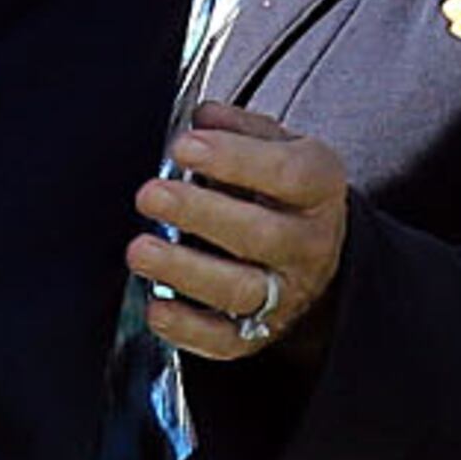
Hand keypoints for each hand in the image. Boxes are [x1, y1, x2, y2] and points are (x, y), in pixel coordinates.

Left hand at [131, 103, 349, 361]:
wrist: (320, 253)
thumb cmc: (284, 190)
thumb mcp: (279, 146)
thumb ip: (240, 128)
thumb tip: (202, 118)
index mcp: (320, 188)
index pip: (288, 175)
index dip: (235, 159)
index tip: (184, 146)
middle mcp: (310, 244)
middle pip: (260, 235)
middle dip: (200, 213)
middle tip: (149, 195)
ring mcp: (287, 294)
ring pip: (240, 290)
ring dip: (186, 271)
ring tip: (140, 251)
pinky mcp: (260, 334)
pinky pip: (226, 341)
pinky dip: (188, 329)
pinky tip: (155, 307)